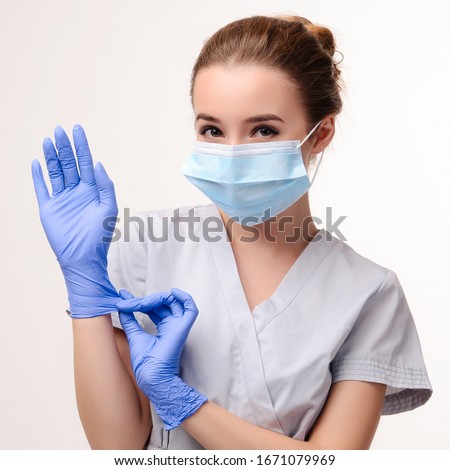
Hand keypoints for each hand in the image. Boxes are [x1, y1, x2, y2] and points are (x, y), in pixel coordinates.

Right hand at [31, 124, 120, 317]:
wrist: (83, 257)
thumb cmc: (100, 235)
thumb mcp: (109, 208)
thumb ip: (106, 185)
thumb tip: (98, 163)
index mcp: (92, 190)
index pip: (85, 162)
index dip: (82, 146)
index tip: (77, 129)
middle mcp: (76, 191)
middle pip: (68, 164)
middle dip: (65, 147)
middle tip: (59, 130)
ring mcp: (61, 199)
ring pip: (55, 172)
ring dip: (51, 156)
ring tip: (48, 140)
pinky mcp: (49, 208)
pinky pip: (42, 188)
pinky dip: (38, 175)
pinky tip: (37, 162)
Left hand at [117, 287, 207, 429]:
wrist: (150, 376)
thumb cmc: (145, 362)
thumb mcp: (134, 335)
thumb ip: (130, 319)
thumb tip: (122, 305)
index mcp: (163, 329)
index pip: (154, 308)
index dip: (140, 301)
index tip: (123, 295)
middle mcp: (172, 326)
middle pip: (162, 304)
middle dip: (145, 300)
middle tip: (128, 302)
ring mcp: (178, 326)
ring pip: (174, 303)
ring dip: (158, 298)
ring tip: (143, 301)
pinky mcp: (183, 327)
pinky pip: (191, 309)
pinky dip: (185, 298)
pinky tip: (173, 292)